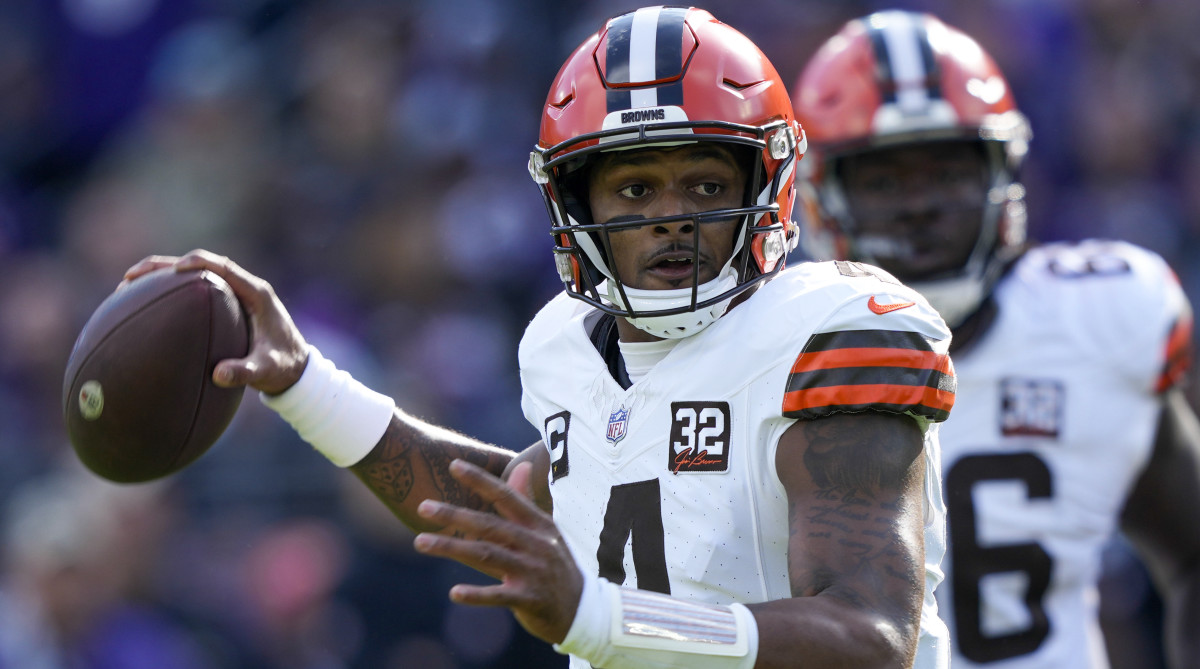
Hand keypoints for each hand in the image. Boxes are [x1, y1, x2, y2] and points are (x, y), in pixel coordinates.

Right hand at [122, 250, 308, 394]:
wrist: (296, 370)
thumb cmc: (283, 368)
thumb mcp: (267, 372)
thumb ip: (245, 373)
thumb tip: (218, 375)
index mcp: (257, 294)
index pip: (224, 268)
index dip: (199, 263)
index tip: (175, 269)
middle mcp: (244, 289)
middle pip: (201, 266)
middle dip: (165, 266)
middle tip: (132, 276)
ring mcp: (234, 296)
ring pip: (194, 278)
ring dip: (162, 278)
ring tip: (127, 286)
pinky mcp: (226, 306)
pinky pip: (194, 294)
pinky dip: (170, 295)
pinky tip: (144, 307)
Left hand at [414, 459, 582, 644]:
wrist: (582, 610)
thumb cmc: (554, 566)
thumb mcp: (545, 532)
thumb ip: (526, 502)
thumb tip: (519, 466)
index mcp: (538, 525)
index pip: (506, 497)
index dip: (480, 480)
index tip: (453, 465)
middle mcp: (536, 544)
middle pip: (490, 525)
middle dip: (455, 514)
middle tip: (423, 507)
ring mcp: (534, 572)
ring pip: (487, 555)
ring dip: (452, 548)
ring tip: (420, 542)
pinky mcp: (530, 600)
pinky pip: (499, 596)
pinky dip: (477, 595)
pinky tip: (454, 592)